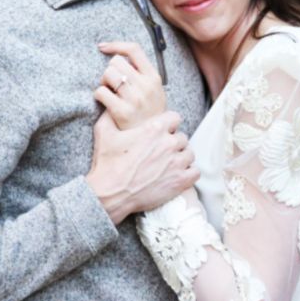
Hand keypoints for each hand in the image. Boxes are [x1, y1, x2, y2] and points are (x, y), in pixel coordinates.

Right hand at [86, 110, 198, 224]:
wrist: (110, 194)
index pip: (175, 117)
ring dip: (181, 157)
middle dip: (172, 142)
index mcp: (154, 128)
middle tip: (161, 151)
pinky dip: (188, 172)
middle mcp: (168, 143)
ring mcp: (176, 163)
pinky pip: (195, 172)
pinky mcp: (179, 181)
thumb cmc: (106, 163)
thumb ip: (110, 114)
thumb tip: (112, 106)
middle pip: (182, 136)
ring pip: (189, 153)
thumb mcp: (104, 131)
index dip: (168, 124)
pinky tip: (176, 174)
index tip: (161, 131)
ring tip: (169, 163)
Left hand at [96, 41, 165, 128]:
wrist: (153, 140)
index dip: (116, 45)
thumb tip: (119, 56)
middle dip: (110, 70)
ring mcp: (135, 99)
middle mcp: (146, 86)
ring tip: (110, 92)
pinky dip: (98, 94)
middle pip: (116, 61)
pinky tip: (105, 101)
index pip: (134, 50)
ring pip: (107, 74)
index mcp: (154, 77)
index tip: (103, 47)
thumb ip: (142, 73)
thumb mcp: (154, 91)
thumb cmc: (149, 114)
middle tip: (112, 84)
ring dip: (104, 82)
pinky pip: (100, 91)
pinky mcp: (122, 112)